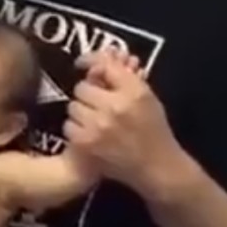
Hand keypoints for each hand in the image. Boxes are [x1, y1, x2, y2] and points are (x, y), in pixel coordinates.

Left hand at [64, 49, 184, 198]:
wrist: (157, 168)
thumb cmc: (154, 130)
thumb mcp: (146, 97)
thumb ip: (124, 76)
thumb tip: (101, 59)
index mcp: (134, 92)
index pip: (104, 66)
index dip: (91, 61)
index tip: (82, 63)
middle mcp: (114, 107)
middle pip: (82, 88)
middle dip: (89, 94)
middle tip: (98, 103)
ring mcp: (97, 126)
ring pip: (73, 106)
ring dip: (81, 112)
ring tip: (95, 120)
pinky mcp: (85, 144)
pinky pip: (69, 126)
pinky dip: (76, 130)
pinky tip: (90, 134)